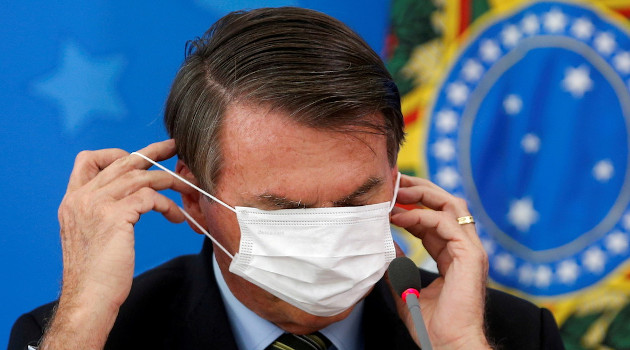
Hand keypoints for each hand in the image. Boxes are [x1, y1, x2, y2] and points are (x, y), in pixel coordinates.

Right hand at [41, 140, 192, 349]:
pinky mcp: (114, 215)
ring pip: (140, 176)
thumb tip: (128, 202)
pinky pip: (149, 197)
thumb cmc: (96, 274)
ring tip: (187, 187)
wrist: (89, 298)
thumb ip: (102, 213)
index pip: (87, 160)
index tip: (138, 158)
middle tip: (173, 146)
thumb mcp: (91, 235)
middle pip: (121, 161)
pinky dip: (167, 204)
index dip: (115, 153)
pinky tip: (176, 217)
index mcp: (73, 200)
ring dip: (169, 180)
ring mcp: (95, 204)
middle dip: (152, 151)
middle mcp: (81, 197)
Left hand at [388, 175, 489, 348]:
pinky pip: (447, 224)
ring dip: (422, 195)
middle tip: (394, 182)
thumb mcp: (407, 289)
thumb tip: (387, 248)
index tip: (389, 196)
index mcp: (453, 254)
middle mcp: (465, 247)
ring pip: (451, 205)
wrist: (448, 345)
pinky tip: (400, 218)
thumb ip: (399, 267)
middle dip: (419, 189)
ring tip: (397, 192)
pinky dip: (422, 216)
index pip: (434, 217)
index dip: (412, 204)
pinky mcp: (470, 256)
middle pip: (446, 203)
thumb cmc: (432, 325)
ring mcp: (470, 250)